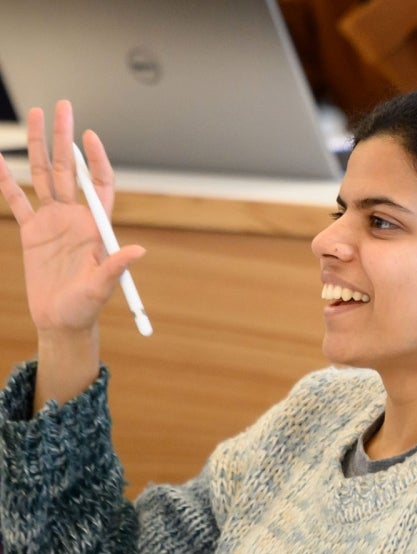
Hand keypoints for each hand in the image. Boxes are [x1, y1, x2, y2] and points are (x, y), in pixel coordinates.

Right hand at [0, 100, 145, 408]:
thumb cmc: (87, 307)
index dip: (96, 160)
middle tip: (62, 105)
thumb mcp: (102, 288)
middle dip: (65, 139)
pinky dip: (6, 181)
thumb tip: (138, 251)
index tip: (89, 136)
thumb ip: (115, 267)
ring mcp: (53, 222)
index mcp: (96, 226)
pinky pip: (16, 201)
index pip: (99, 184)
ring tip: (37, 115)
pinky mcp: (32, 232)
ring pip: (43, 176)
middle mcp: (75, 218)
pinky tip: (0, 159)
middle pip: (69, 171)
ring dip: (40, 147)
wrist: (62, 320)